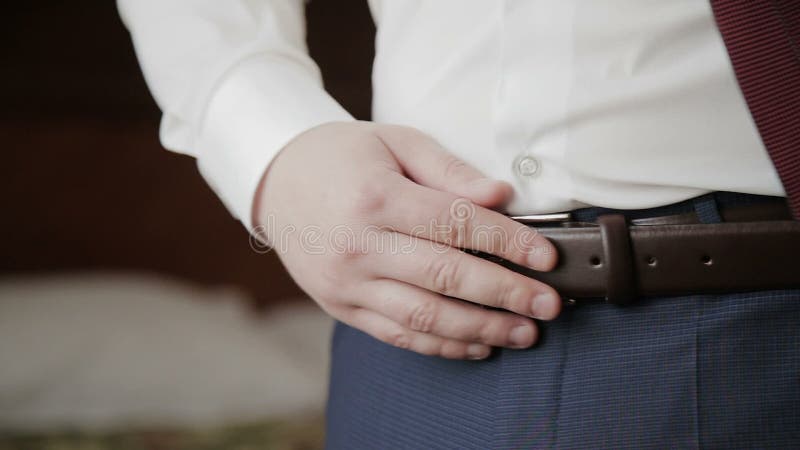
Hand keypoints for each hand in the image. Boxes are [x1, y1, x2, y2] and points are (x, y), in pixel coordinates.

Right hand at [253, 121, 560, 359]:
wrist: (276, 182)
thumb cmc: (342, 157)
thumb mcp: (394, 142)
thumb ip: (448, 170)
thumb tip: (501, 195)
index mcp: (375, 197)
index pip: (455, 224)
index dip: (508, 242)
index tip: (547, 257)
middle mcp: (359, 245)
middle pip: (445, 276)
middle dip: (505, 294)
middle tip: (548, 305)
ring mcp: (347, 282)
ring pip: (424, 316)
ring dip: (480, 328)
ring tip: (524, 333)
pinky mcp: (341, 306)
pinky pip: (397, 334)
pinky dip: (441, 345)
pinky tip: (478, 344)